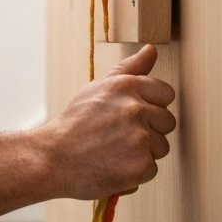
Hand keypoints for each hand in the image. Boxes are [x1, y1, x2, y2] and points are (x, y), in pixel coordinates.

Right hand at [41, 45, 175, 199]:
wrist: (55, 158)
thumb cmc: (76, 123)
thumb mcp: (99, 88)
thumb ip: (130, 68)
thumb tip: (152, 49)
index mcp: (126, 85)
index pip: (166, 93)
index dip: (151, 106)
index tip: (132, 115)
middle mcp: (135, 108)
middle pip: (167, 121)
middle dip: (150, 130)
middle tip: (120, 135)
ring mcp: (139, 138)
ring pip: (161, 146)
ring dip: (143, 152)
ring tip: (116, 150)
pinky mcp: (140, 165)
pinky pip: (152, 168)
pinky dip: (136, 172)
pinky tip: (115, 165)